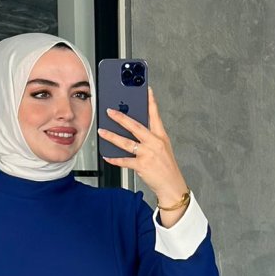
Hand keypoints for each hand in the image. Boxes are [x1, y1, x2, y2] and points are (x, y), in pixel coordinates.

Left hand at [97, 87, 189, 215]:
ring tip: (102, 132)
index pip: (155, 115)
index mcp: (161, 136)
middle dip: (121, 117)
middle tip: (110, 111)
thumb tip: (134, 130)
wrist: (172, 186)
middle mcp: (154, 143)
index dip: (151, 102)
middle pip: (135, 126)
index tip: (147, 90)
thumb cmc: (167, 167)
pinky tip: (107, 156)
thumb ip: (150, 138)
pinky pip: (124, 161)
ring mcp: (148, 154)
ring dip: (112, 136)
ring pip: (126, 143)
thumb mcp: (163, 148)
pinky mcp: (142, 166)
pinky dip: (114, 159)